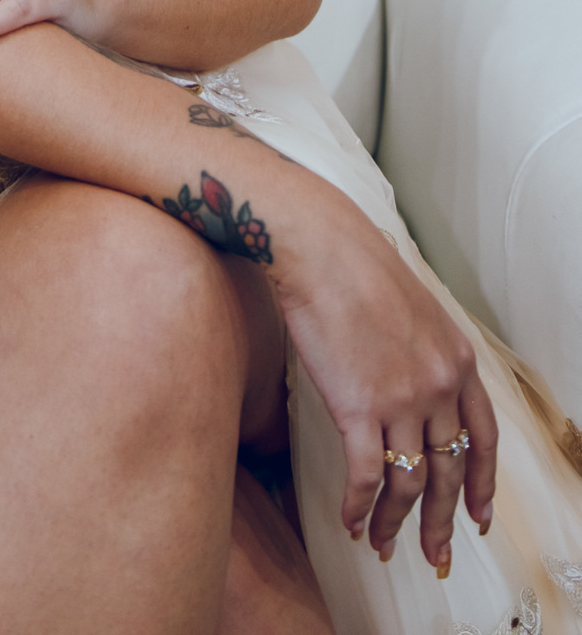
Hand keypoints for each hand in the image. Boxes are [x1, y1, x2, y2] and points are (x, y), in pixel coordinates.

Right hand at [274, 180, 497, 571]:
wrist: (320, 248)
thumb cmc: (355, 268)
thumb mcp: (416, 310)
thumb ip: (426, 355)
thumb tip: (416, 390)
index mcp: (458, 361)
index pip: (483, 439)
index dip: (481, 483)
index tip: (476, 516)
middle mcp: (439, 386)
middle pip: (449, 471)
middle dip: (443, 521)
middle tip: (435, 555)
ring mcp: (401, 400)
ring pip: (408, 483)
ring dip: (394, 522)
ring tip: (379, 543)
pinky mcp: (358, 408)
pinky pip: (364, 476)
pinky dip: (358, 506)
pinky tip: (348, 521)